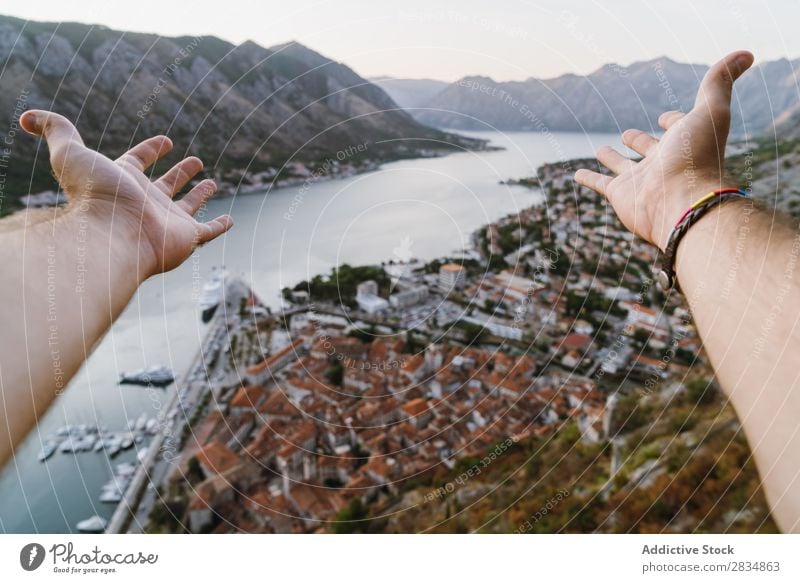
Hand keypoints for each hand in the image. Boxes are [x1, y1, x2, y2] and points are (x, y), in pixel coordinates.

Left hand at [20, 110, 232, 276]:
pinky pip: (208, 231)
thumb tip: (27, 117)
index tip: (166, 141)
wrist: (114, 236)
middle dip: (180, 173)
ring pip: (188, 206)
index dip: (151, 149)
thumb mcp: (70, 153)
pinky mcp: (187, 238)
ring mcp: (168, 221)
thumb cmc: (94, 196)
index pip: (139, 161)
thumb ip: (55, 130)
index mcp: (125, 182)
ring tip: (212, 183)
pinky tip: (231, 220)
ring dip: (199, 195)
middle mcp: (146, 202)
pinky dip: (221, 226)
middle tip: (195, 161)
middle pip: (166, 185)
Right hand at [575, 51, 753, 250]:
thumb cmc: (697, 158)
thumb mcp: (711, 111)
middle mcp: (663, 163)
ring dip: (612, 159)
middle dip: (641, 141)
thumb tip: (745, 54)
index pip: (679, 129)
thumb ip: (719, 83)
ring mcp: (640, 180)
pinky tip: (577, 174)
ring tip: (602, 150)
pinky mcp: (619, 194)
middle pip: (650, 150)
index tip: (666, 118)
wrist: (681, 204)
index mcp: (685, 144)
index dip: (675, 121)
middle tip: (629, 135)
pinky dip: (588, 178)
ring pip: (623, 167)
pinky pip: (600, 184)